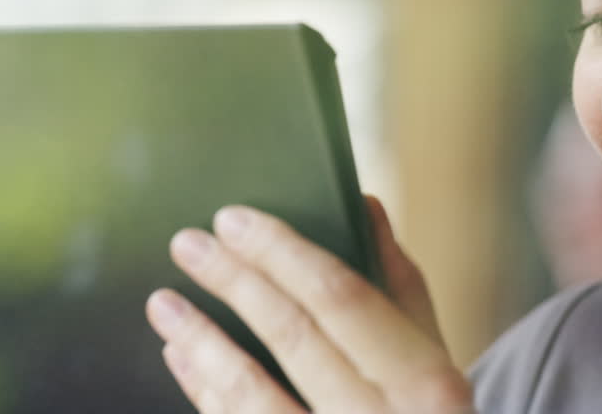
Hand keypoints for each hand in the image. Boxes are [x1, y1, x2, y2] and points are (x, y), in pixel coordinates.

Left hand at [145, 196, 473, 413]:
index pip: (343, 297)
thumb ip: (401, 287)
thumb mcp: (436, 358)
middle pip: (292, 334)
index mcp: (423, 381)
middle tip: (188, 245)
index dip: (284, 253)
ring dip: (201, 340)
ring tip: (165, 302)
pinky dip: (204, 390)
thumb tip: (365, 208)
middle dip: (234, 282)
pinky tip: (184, 358)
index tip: (235, 220)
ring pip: (250, 392)